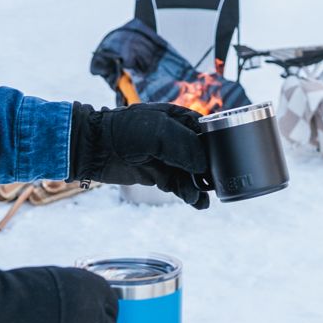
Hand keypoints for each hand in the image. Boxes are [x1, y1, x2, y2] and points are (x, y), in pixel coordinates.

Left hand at [72, 102, 210, 208]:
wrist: (94, 148)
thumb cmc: (125, 131)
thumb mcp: (158, 133)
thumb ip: (184, 147)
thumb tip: (204, 166)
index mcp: (179, 119)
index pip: (207, 132)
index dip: (218, 146)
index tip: (227, 160)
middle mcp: (177, 139)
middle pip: (203, 156)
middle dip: (210, 170)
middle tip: (217, 184)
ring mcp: (168, 158)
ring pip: (192, 174)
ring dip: (200, 187)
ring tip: (202, 199)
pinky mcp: (158, 175)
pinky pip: (180, 186)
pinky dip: (189, 194)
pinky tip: (197, 202)